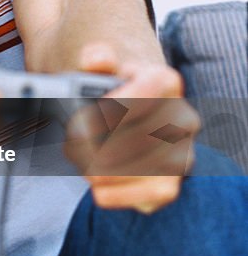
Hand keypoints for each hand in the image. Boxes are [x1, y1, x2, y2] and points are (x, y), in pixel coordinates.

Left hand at [64, 44, 199, 212]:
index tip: (84, 117)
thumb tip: (96, 59)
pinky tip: (96, 187)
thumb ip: (96, 58)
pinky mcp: (168, 186)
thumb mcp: (100, 70)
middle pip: (141, 134)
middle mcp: (183, 119)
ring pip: (143, 167)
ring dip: (104, 168)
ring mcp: (181, 155)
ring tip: (79, 160)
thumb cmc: (107, 91)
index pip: (148, 90)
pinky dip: (117, 194)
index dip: (116, 105)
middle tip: (71, 141)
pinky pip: (148, 197)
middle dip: (99, 142)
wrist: (121, 117)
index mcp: (167, 82)